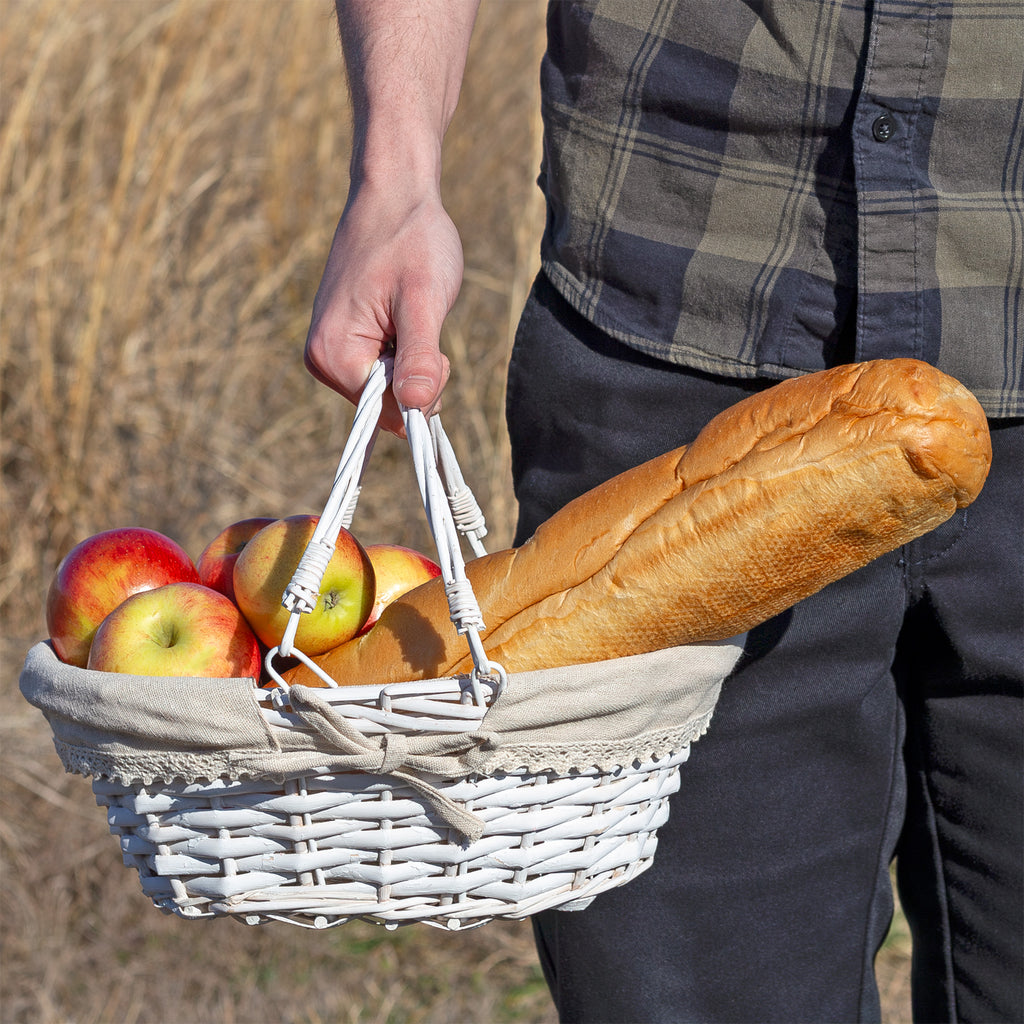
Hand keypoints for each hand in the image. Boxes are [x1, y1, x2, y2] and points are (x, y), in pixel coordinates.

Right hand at [304, 180, 461, 433]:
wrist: (393, 195)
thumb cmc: (412, 240)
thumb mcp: (424, 301)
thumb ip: (419, 357)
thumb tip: (415, 411)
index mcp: (333, 356)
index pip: (388, 414)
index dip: (421, 389)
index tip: (427, 341)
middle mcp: (322, 361)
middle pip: (386, 407)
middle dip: (417, 377)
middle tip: (421, 323)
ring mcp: (329, 353)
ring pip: (388, 391)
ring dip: (412, 362)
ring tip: (409, 313)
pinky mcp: (342, 344)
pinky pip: (383, 372)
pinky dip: (404, 352)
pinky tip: (401, 315)